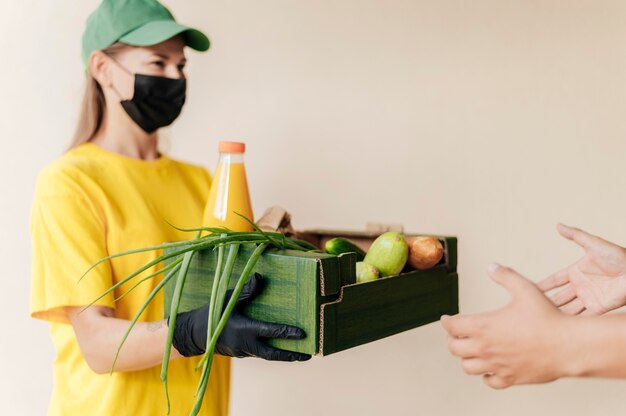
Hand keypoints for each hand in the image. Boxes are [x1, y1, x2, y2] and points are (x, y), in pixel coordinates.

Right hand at [172, 273, 310, 361]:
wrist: (192, 334)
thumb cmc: (211, 313)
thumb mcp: (227, 299)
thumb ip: (245, 291)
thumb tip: (260, 278)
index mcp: (243, 330)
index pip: (270, 332)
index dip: (287, 333)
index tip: (303, 333)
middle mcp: (245, 344)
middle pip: (273, 354)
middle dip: (291, 355)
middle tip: (308, 354)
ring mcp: (243, 351)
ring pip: (267, 355)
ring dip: (283, 355)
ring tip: (300, 353)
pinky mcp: (241, 353)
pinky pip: (260, 352)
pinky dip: (272, 351)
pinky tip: (280, 347)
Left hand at [441, 264, 572, 388]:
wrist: (569, 346)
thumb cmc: (548, 318)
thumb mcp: (525, 289)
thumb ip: (506, 276)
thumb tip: (491, 266)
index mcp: (484, 326)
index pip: (451, 326)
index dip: (446, 321)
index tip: (446, 318)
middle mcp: (486, 348)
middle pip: (454, 348)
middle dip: (452, 339)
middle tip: (457, 334)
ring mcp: (497, 365)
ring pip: (468, 367)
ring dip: (466, 358)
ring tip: (472, 350)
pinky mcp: (511, 378)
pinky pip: (489, 381)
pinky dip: (485, 375)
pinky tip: (490, 367)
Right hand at [537, 224, 625, 314]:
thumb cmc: (619, 256)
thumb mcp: (594, 244)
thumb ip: (575, 235)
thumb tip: (558, 225)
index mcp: (577, 271)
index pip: (555, 280)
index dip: (542, 284)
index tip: (528, 289)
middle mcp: (581, 286)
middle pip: (559, 297)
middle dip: (546, 303)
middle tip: (530, 309)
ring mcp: (589, 298)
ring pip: (568, 309)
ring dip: (557, 314)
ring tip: (542, 321)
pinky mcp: (599, 308)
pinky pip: (582, 317)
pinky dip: (572, 322)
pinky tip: (559, 327)